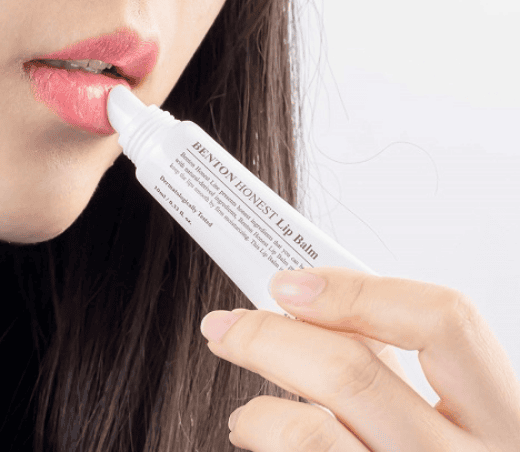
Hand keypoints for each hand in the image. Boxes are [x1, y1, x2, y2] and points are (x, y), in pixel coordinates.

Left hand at [200, 267, 519, 450]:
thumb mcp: (441, 406)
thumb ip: (389, 356)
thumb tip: (309, 299)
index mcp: (502, 417)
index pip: (443, 320)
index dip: (356, 292)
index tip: (289, 284)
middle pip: (353, 374)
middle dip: (270, 338)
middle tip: (226, 325)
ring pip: (313, 435)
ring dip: (258, 409)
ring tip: (243, 408)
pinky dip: (265, 441)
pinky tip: (259, 435)